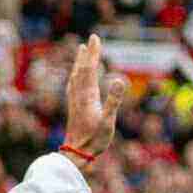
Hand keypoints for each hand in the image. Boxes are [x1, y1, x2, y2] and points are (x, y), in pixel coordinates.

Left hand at [62, 34, 125, 160]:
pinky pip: (73, 86)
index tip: (95, 38)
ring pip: (76, 76)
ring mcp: (75, 101)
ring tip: (80, 51)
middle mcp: (79, 96)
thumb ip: (113, 100)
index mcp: (87, 96)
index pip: (90, 69)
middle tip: (91, 39)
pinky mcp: (73, 108)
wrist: (76, 154)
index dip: (93, 53)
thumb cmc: (94, 140)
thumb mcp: (108, 121)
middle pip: (82, 70)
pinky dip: (76, 75)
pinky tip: (75, 77)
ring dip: (79, 62)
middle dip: (87, 53)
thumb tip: (118, 79)